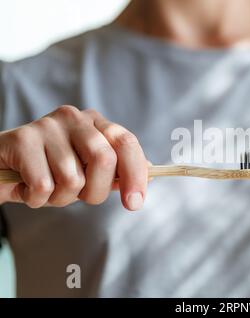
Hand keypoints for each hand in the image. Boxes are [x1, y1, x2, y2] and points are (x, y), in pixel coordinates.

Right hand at [0, 105, 147, 210]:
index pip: (127, 143)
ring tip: (47, 189)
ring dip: (60, 198)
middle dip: (95, 191)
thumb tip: (151, 173)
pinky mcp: (22, 138)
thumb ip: (116, 173)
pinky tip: (27, 188)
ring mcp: (48, 125)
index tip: (134, 204)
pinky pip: (43, 186)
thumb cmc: (50, 172)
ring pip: (72, 178)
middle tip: (77, 196)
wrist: (2, 170)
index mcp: (97, 124)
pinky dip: (37, 199)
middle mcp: (76, 118)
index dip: (135, 175)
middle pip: (104, 159)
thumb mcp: (87, 174)